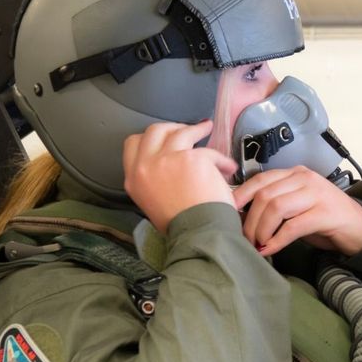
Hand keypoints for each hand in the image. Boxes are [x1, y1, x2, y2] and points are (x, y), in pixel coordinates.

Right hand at [123, 120, 237, 233]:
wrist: (198, 233)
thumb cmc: (182, 226)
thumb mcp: (154, 204)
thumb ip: (155, 182)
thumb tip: (169, 170)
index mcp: (134, 180)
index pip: (133, 144)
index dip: (150, 137)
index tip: (164, 138)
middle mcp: (146, 166)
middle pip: (154, 131)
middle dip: (171, 128)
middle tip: (186, 130)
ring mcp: (167, 159)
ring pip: (179, 132)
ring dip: (195, 129)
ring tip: (206, 128)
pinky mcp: (191, 158)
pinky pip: (208, 151)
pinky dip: (220, 158)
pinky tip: (228, 166)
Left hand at [233, 166, 361, 256]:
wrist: (359, 227)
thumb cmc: (323, 217)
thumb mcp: (297, 205)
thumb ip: (275, 203)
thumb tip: (240, 216)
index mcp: (296, 174)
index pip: (261, 179)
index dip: (240, 196)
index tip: (227, 213)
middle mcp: (305, 179)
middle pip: (265, 195)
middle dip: (249, 220)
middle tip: (245, 239)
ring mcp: (317, 194)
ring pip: (276, 208)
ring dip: (261, 230)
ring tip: (258, 245)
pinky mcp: (325, 214)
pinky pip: (292, 226)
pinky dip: (277, 240)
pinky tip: (270, 250)